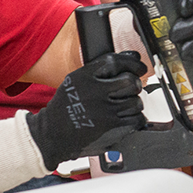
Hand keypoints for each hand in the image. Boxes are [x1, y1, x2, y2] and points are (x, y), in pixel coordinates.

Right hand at [26, 51, 146, 169]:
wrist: (54, 134)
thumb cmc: (66, 107)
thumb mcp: (75, 81)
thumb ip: (99, 70)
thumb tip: (132, 58)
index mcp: (84, 77)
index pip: (115, 62)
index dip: (131, 62)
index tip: (138, 66)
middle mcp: (95, 93)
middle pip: (130, 81)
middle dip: (135, 84)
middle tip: (132, 88)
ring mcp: (105, 112)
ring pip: (136, 102)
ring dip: (134, 103)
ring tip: (124, 106)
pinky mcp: (112, 129)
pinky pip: (136, 120)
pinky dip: (135, 119)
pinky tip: (125, 118)